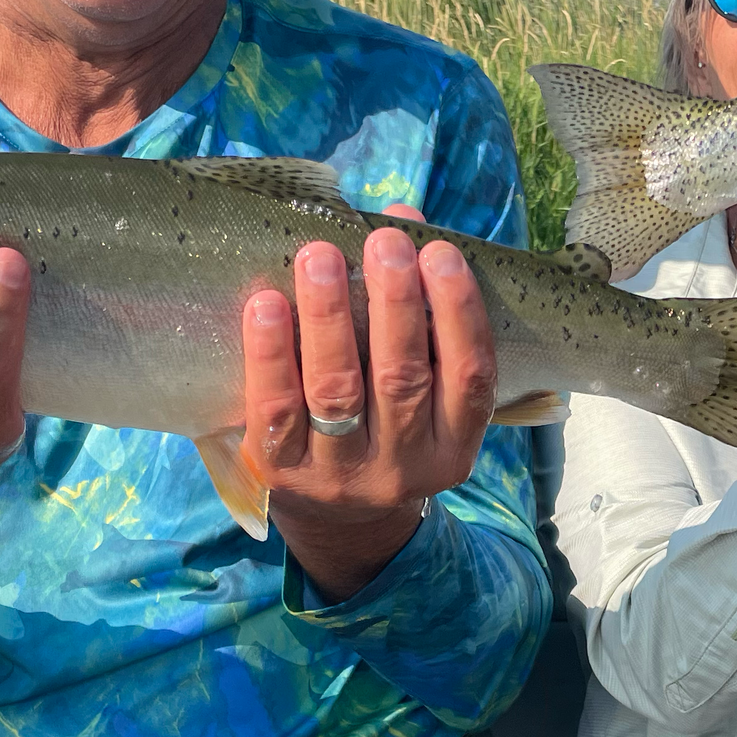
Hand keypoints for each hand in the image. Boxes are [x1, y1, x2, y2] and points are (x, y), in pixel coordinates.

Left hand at [242, 223, 497, 600]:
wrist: (338, 522)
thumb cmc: (389, 424)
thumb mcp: (425, 388)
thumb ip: (423, 310)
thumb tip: (405, 214)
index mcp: (454, 447)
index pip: (470, 378)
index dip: (458, 312)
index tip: (440, 252)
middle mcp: (402, 468)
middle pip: (401, 378)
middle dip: (394, 303)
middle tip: (385, 242)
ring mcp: (339, 475)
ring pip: (336, 391)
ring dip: (329, 317)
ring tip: (319, 255)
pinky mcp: (281, 475)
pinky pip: (274, 409)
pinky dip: (270, 353)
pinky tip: (266, 303)